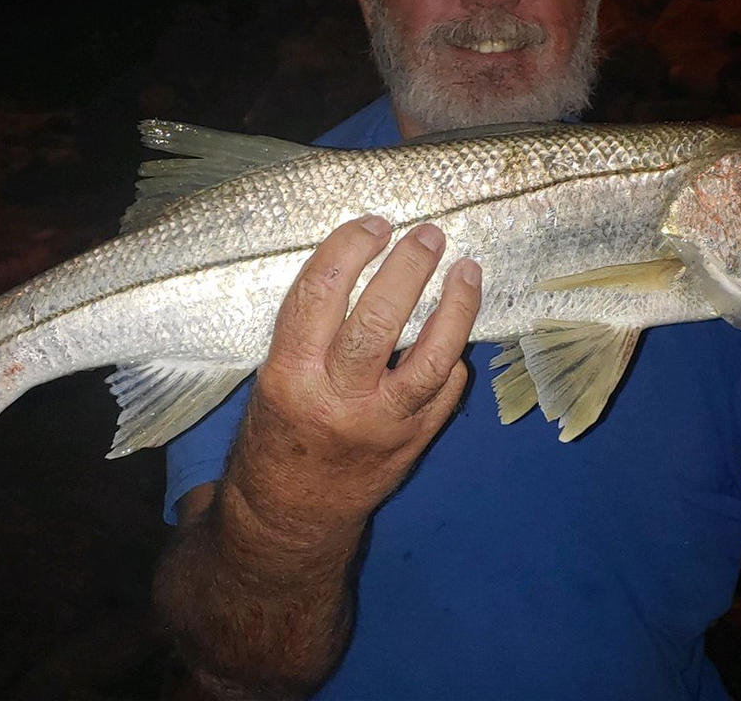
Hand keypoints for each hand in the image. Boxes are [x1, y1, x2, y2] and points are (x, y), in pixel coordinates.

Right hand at [226, 216, 481, 542]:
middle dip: (410, 267)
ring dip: (456, 308)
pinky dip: (453, 359)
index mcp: (291, 375)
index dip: (351, 248)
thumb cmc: (276, 437)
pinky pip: (445, 393)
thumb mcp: (273, 379)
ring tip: (467, 270)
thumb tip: (359, 270)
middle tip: (429, 235)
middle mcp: (338, 399)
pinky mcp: (413, 444)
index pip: (321, 293)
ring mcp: (382, 425)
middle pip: (381, 320)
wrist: (289, 516)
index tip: (374, 223)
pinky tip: (456, 334)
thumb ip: (310, 335)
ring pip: (432, 358)